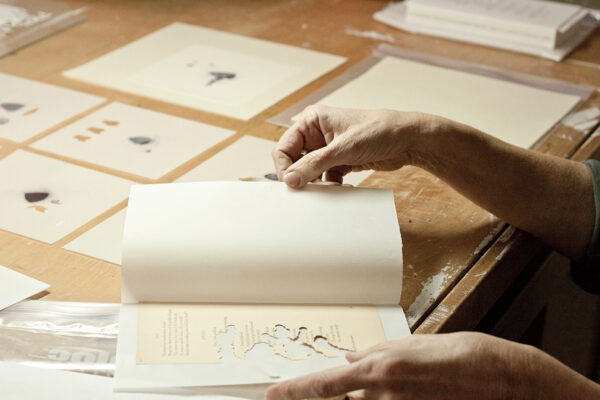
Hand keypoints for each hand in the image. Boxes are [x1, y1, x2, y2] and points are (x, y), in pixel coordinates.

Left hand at [265, 332, 599, 399]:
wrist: (512, 383)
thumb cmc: (469, 356)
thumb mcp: (418, 345)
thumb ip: (380, 354)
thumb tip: (353, 361)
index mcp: (380, 369)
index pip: (322, 385)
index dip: (293, 391)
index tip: (272, 395)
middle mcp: (383, 397)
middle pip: (347, 397)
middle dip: (352, 390)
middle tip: (392, 378)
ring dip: (377, 395)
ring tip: (421, 381)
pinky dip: (393, 399)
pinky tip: (421, 389)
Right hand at [272, 105, 425, 187]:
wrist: (407, 140)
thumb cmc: (378, 131)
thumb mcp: (343, 149)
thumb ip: (314, 164)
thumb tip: (290, 179)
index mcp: (311, 121)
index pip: (284, 147)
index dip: (285, 167)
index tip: (292, 185)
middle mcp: (316, 134)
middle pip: (294, 162)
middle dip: (300, 177)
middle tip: (307, 192)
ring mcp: (327, 149)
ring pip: (308, 172)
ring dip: (315, 184)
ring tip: (327, 189)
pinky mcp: (339, 162)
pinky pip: (324, 178)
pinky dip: (328, 186)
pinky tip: (339, 187)